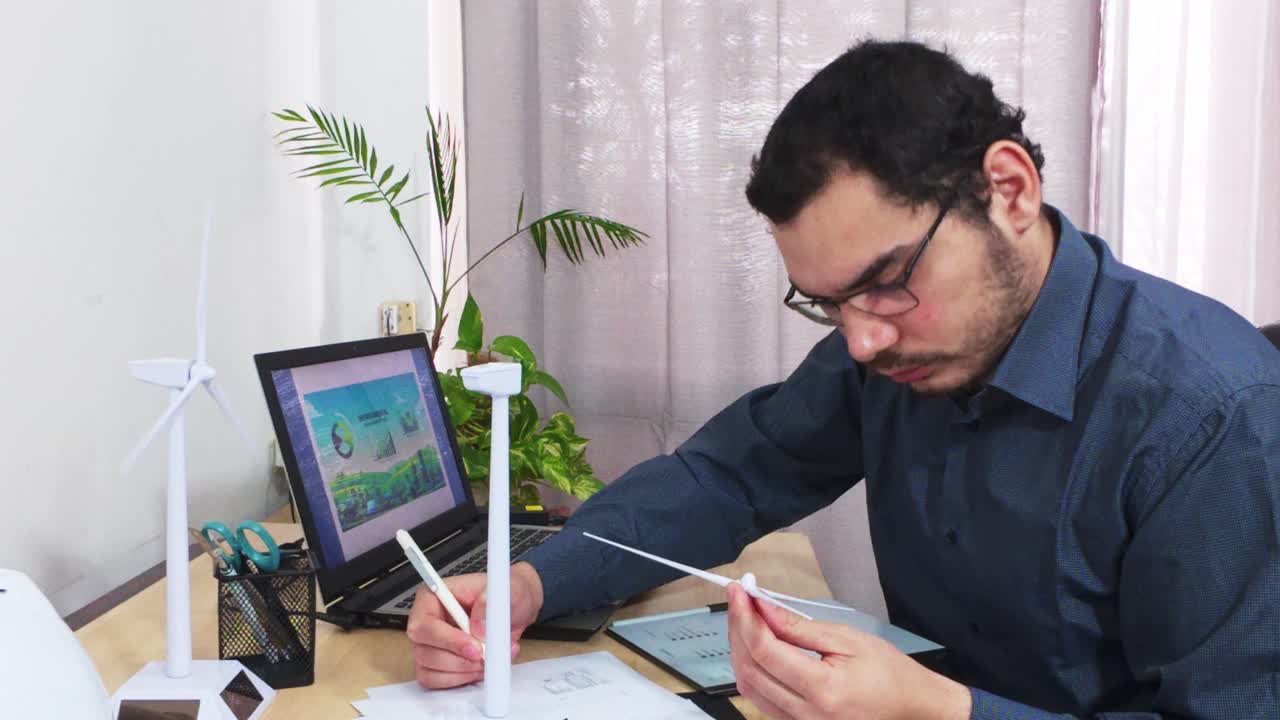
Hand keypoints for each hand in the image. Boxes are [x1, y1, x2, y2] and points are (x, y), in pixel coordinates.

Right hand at [406, 561, 544, 688]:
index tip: (475, 647)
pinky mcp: (435, 664)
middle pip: (424, 651)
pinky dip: (460, 679)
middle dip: (459, 659)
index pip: (425, 624)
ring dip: (463, 670)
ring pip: (430, 669)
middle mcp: (426, 621)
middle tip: (485, 656)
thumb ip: (491, 603)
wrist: (516, 610)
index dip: (448, 639)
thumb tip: (477, 626)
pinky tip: (479, 667)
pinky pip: (436, 681)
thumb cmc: (508, 595)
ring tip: (488, 659)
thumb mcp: (510, 589)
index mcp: (433, 596)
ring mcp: (428, 644)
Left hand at [726, 583, 970, 719]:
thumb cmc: (888, 673)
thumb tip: (762, 609)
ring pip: (749, 687)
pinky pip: (761, 700)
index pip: (765, 650)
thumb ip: (799, 628)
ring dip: (741, 650)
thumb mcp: (847, 639)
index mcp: (823, 689)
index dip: (746, 617)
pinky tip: (756, 646)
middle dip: (738, 630)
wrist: (911, 707)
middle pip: (750, 669)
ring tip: (745, 619)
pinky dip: (752, 670)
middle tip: (739, 601)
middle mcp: (806, 715)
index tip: (739, 592)